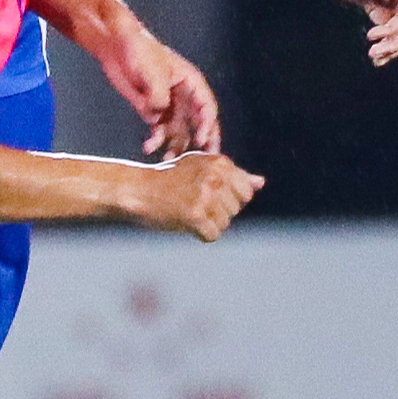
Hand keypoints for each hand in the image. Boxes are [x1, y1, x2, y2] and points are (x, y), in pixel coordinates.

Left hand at [93, 21, 220, 159]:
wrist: (115, 47)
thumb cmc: (139, 50)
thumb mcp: (152, 72)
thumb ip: (158, 96)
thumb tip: (158, 116)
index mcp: (191, 82)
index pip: (206, 107)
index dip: (207, 125)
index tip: (201, 140)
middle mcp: (183, 97)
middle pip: (199, 122)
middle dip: (203, 141)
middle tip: (206, 161)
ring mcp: (168, 105)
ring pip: (179, 131)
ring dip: (176, 146)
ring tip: (168, 159)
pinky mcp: (151, 111)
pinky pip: (159, 130)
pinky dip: (156, 140)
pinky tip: (148, 148)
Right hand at [127, 151, 263, 241]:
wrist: (136, 189)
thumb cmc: (169, 179)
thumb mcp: (201, 169)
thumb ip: (233, 176)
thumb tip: (261, 183)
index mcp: (220, 163)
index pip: (246, 193)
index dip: (228, 198)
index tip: (205, 192)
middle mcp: (215, 177)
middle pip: (236, 210)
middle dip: (217, 211)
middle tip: (191, 201)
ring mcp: (205, 196)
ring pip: (224, 224)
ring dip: (207, 223)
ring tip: (185, 210)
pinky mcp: (194, 215)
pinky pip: (212, 235)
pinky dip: (200, 235)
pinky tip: (185, 222)